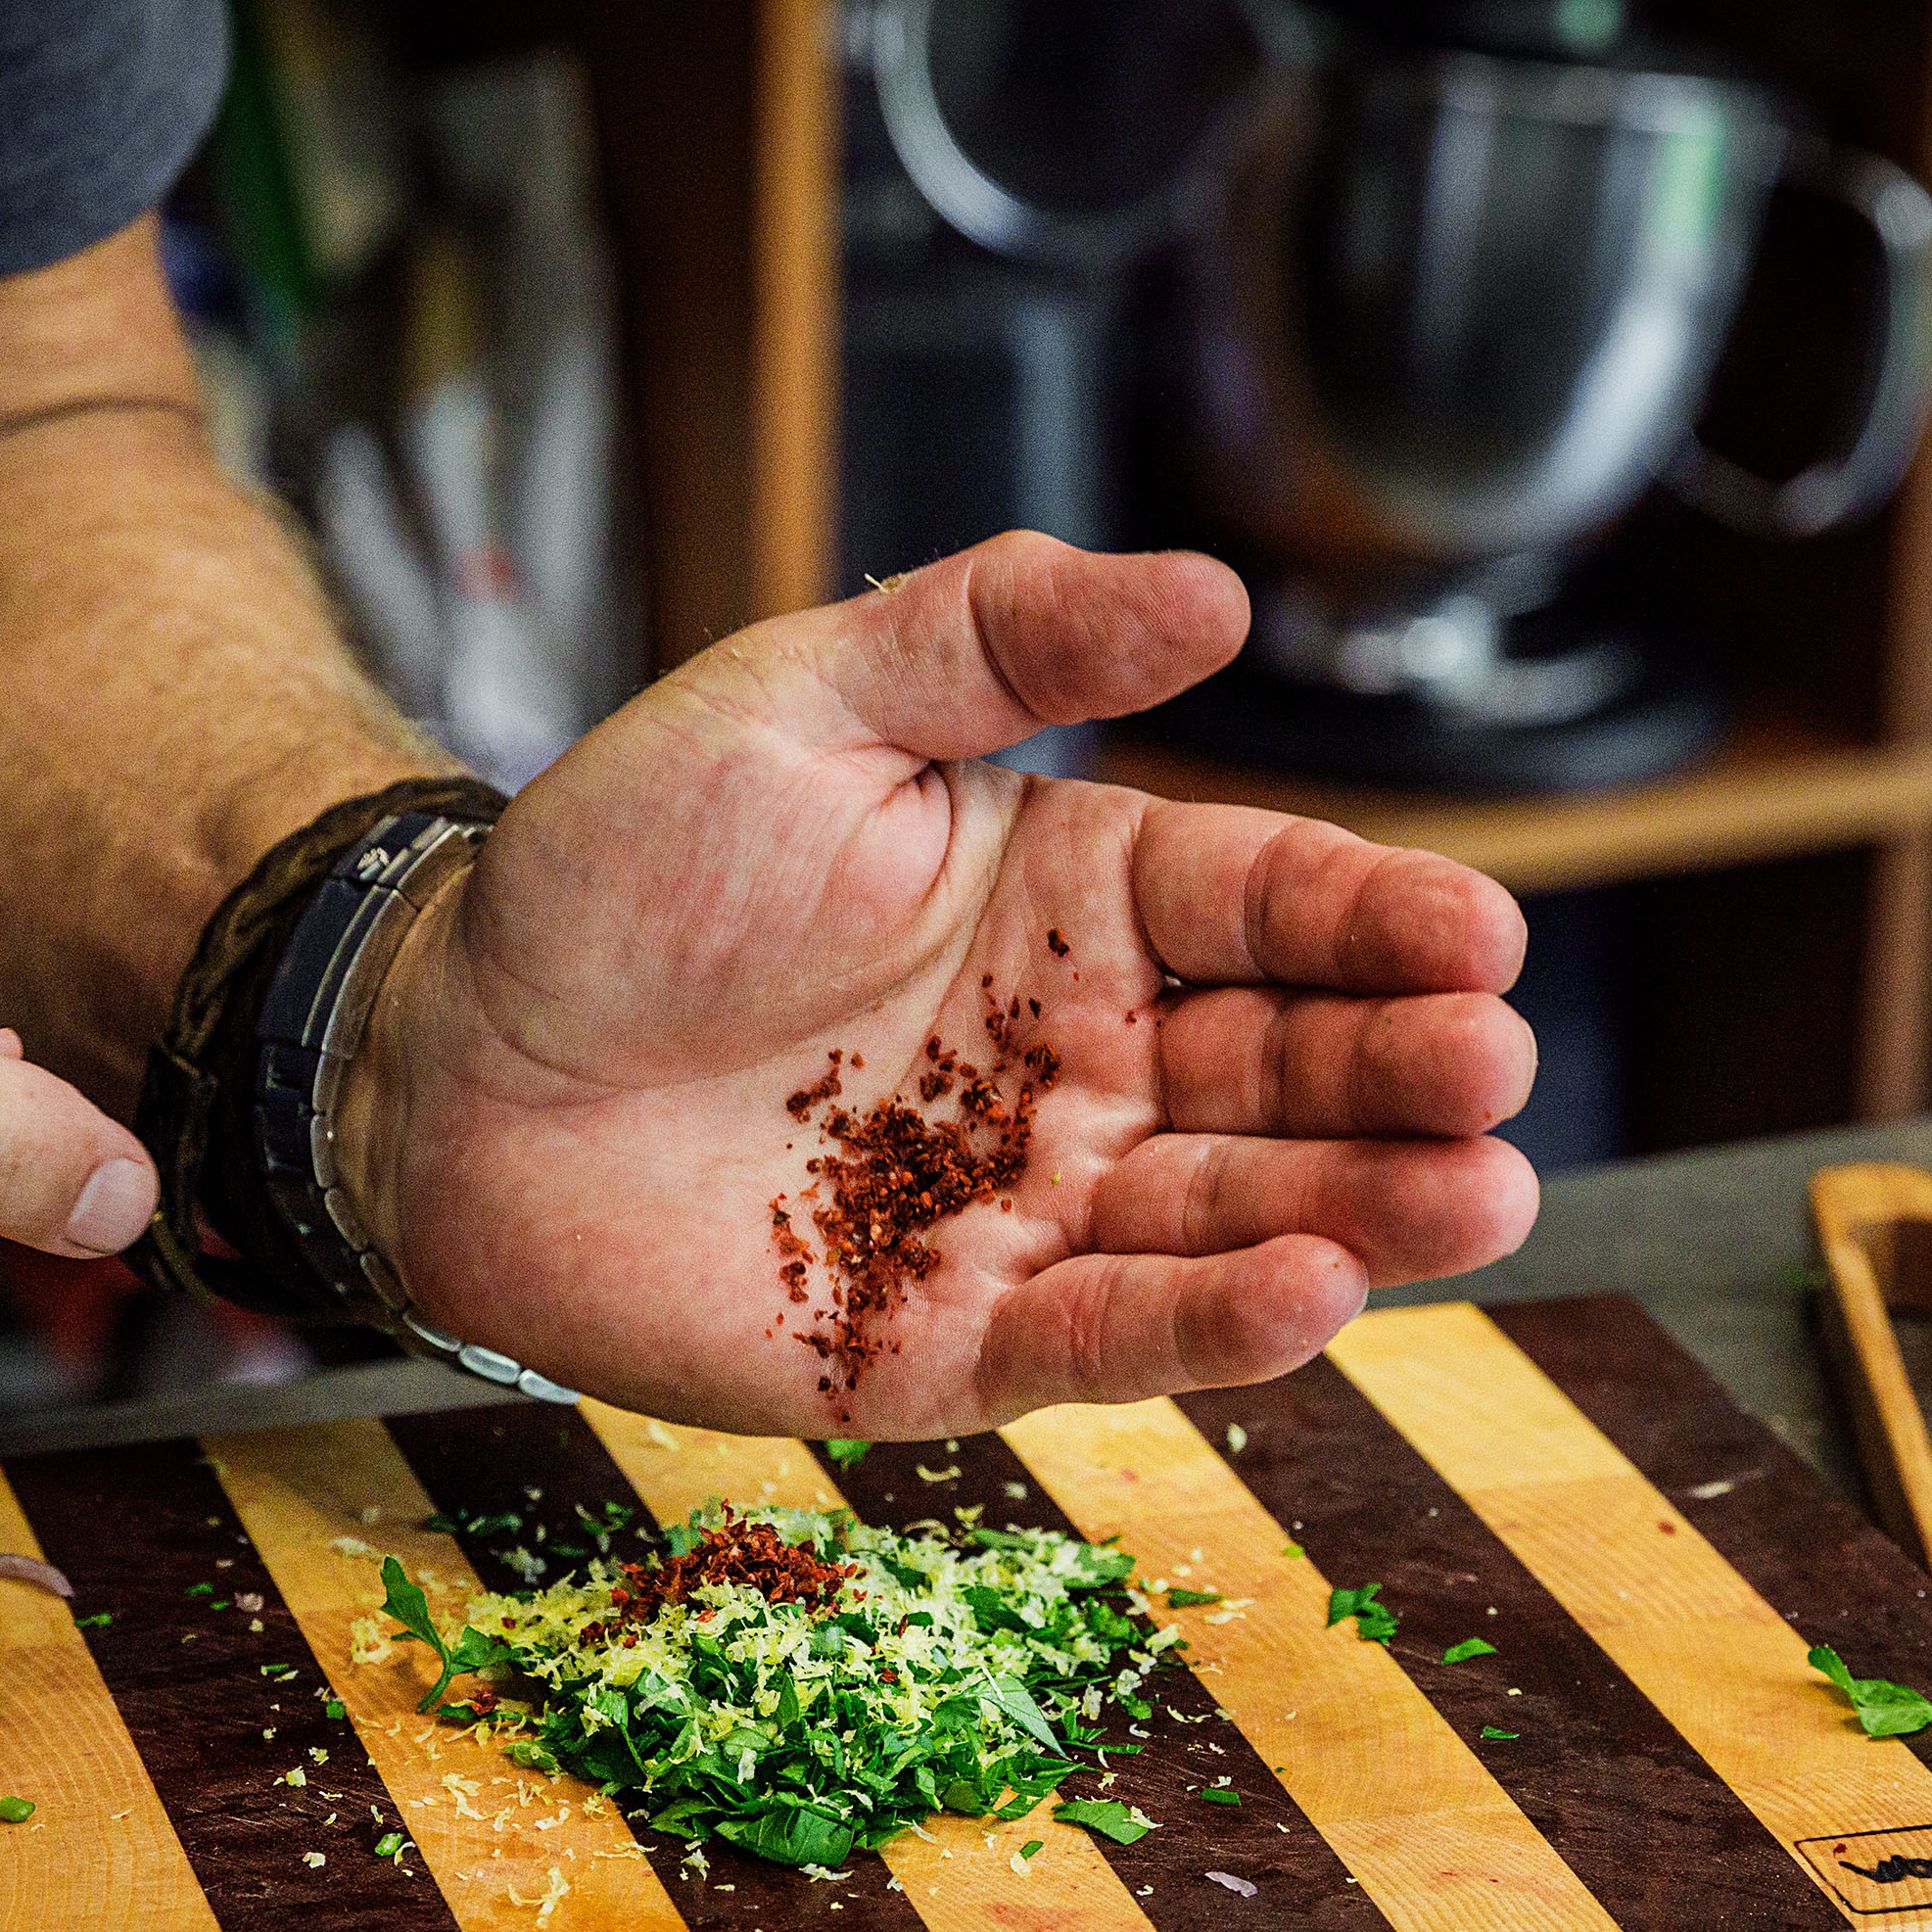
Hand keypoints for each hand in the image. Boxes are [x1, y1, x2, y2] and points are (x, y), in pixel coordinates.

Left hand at [343, 533, 1538, 1434]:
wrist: (440, 1054)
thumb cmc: (614, 869)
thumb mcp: (803, 699)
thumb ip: (999, 635)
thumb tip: (1214, 585)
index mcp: (1073, 901)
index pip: (1267, 904)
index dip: (1378, 922)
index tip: (1479, 938)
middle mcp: (1078, 1062)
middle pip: (1285, 1071)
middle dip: (1404, 1078)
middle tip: (1490, 1075)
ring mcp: (1021, 1208)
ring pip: (1228, 1219)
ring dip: (1360, 1213)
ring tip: (1477, 1196)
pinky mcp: (943, 1345)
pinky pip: (1097, 1337)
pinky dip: (1205, 1327)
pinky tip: (1311, 1292)